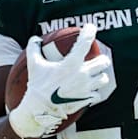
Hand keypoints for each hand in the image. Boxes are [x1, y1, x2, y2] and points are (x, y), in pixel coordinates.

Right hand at [8, 24, 111, 138]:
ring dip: (100, 76)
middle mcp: (82, 74)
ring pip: (104, 78)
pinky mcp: (86, 100)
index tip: (91, 27)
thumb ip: (34, 49)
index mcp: (71, 64)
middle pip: (103, 62)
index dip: (90, 31)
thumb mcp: (34, 65)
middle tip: (96, 59)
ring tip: (94, 75)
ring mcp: (86, 88)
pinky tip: (88, 90)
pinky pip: (97, 94)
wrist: (40, 111)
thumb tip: (35, 39)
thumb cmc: (37, 86)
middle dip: (101, 59)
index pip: (85, 42)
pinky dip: (94, 92)